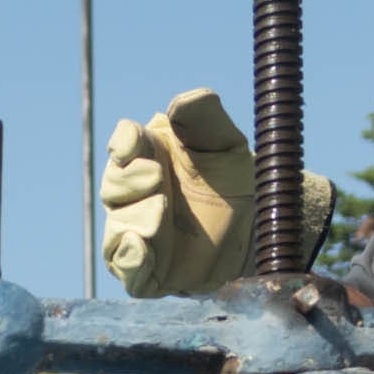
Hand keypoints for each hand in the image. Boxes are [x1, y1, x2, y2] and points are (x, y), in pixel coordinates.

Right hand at [100, 89, 335, 294]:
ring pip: (116, 230)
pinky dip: (129, 261)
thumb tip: (179, 103)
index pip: (124, 145)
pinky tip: (140, 249)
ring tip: (159, 213)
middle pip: (113, 187)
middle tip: (157, 177)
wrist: (260, 225)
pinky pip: (128, 270)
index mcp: (148, 157)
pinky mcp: (152, 271)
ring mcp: (141, 234)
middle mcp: (137, 196)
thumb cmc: (235, 178)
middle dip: (128, 181)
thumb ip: (203, 117)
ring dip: (131, 220)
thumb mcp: (226, 142)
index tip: (134, 143)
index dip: (124, 143)